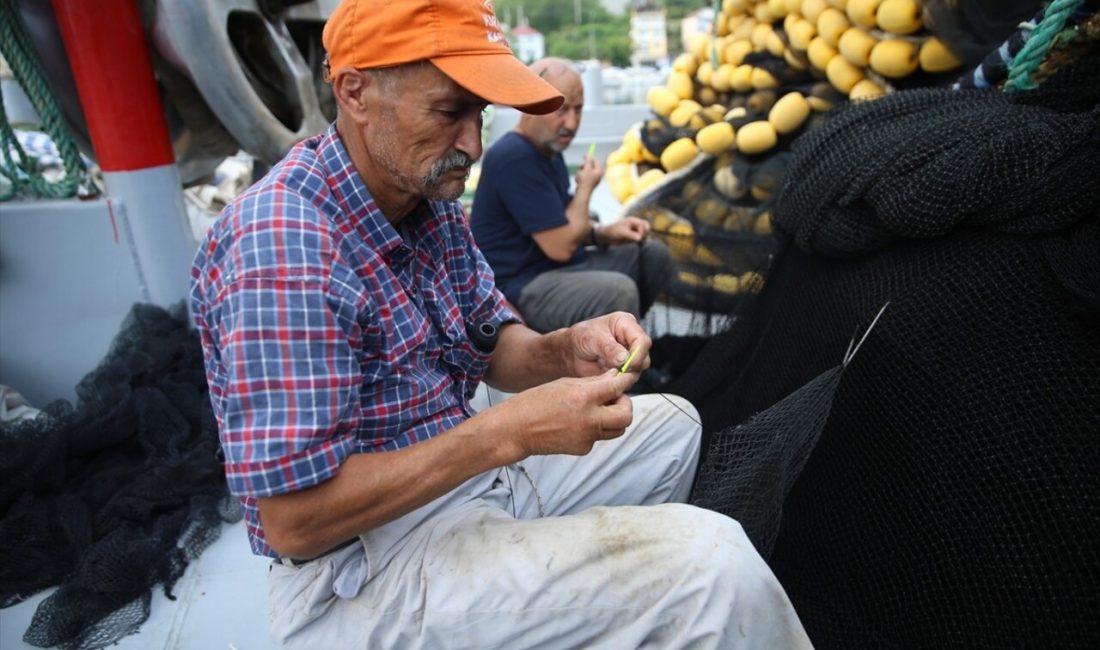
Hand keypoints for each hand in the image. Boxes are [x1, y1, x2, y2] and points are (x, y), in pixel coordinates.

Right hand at [496, 369, 636, 456]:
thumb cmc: (536, 402)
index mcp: (583, 397)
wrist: (516, 430)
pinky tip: (580, 422)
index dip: (625, 381)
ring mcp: (587, 437)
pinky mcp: (583, 449)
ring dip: (615, 418)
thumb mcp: (564, 384)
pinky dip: (596, 428)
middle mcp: (589, 419)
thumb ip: (593, 383)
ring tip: (600, 410)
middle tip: (615, 398)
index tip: (627, 378)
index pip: (617, 387)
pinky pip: (599, 437)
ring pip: (618, 430)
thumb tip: (614, 378)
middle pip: (626, 415)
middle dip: (625, 404)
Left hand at [565, 312, 651, 377]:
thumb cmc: (580, 337)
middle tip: (616, 370)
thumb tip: (624, 358)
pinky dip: (620, 380)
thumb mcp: (592, 338)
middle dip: (633, 366)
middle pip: (645, 357)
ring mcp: (629, 355)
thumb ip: (609, 348)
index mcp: (626, 324)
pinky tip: (608, 376)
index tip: (627, 365)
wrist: (570, 352)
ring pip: (639, 370)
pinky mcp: (625, 368)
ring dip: (626, 374)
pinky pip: (629, 378)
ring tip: (608, 372)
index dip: (638, 354)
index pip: (642, 341)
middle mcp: (631, 339)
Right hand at [575, 154, 602, 193]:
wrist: (582, 193)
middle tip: (580, 167)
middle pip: (590, 166)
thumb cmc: (585, 181)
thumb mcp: (586, 168)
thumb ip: (588, 161)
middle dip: (584, 166)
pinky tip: (579, 181)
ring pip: (585, 171)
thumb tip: (589, 156)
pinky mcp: (588, 183)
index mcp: (599, 171)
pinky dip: (580, 177)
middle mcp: (597, 175)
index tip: (584, 155)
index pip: (596, 161)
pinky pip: (583, 176)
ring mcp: (593, 179)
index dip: (590, 157)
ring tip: (579, 176)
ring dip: (580, 172)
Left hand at [598, 216, 649, 244]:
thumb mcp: (622, 233)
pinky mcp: (633, 237)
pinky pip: (641, 239)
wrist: (606, 236)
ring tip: (638, 243)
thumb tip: (640, 238)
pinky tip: (638, 245)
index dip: (642, 231)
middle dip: (645, 234)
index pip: (644, 225)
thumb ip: (631, 235)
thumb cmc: (613, 231)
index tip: (638, 237)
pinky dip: (641, 242)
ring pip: (645, 234)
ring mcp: (635, 231)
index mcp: (633, 221)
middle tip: (640, 240)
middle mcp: (635, 225)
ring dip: (643, 239)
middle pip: (647, 228)